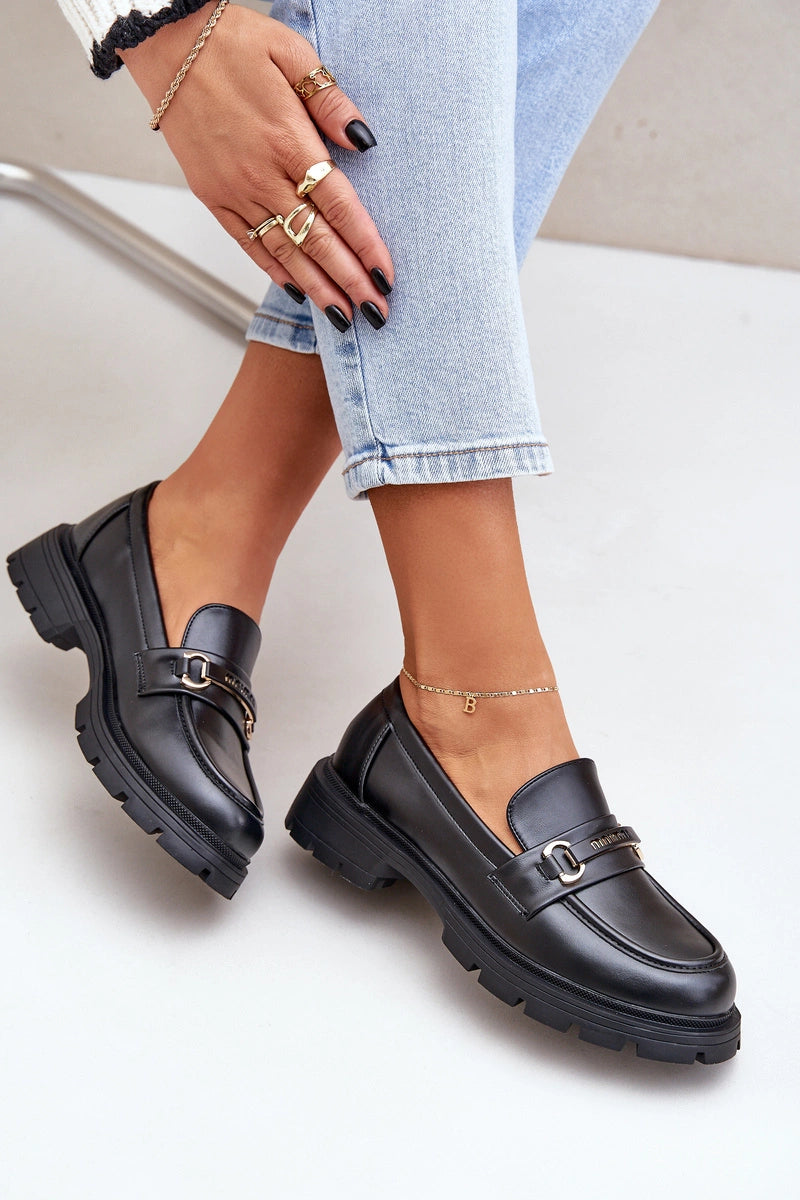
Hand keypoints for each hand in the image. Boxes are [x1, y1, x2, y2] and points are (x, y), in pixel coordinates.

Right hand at [120, 3, 392, 325]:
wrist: (167, 43)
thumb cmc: (232, 43)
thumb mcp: (291, 51)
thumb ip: (330, 99)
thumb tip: (363, 141)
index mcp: (287, 139)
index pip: (338, 205)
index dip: (365, 244)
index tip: (386, 275)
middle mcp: (261, 174)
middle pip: (315, 239)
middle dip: (349, 281)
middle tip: (376, 312)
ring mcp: (234, 190)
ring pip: (283, 251)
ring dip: (317, 288)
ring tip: (343, 317)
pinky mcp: (212, 196)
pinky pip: (247, 243)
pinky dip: (274, 271)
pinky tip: (298, 292)